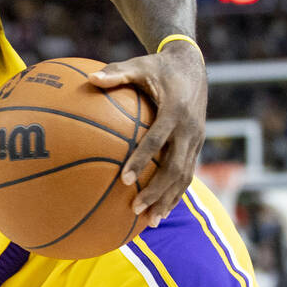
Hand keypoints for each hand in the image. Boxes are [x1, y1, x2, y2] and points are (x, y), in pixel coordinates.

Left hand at [88, 40, 206, 226]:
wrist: (192, 64)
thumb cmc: (158, 66)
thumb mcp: (138, 65)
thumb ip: (116, 73)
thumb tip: (90, 78)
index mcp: (175, 110)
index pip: (158, 140)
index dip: (143, 160)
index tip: (124, 179)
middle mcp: (190, 128)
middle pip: (176, 167)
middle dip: (157, 191)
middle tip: (134, 209)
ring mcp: (196, 139)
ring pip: (185, 176)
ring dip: (168, 200)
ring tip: (150, 222)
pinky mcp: (196, 145)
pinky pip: (187, 173)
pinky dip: (174, 193)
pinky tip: (158, 210)